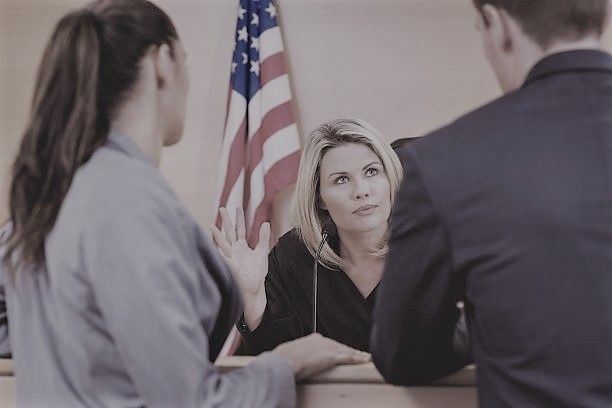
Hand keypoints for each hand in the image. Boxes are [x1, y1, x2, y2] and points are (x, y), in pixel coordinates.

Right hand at [210, 207, 269, 328]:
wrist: (254, 288)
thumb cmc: (256, 272)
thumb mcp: (262, 252)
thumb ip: (263, 237)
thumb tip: (266, 223)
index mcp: (242, 246)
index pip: (240, 228)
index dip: (239, 218)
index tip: (237, 207)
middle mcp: (234, 250)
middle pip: (229, 232)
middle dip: (226, 220)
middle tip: (222, 208)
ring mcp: (231, 257)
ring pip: (223, 243)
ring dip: (217, 235)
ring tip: (211, 226)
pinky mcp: (230, 266)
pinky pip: (223, 258)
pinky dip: (219, 253)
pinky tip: (213, 246)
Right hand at [273, 333, 370, 380]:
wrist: (284, 361)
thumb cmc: (284, 358)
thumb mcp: (291, 353)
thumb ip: (299, 355)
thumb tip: (297, 360)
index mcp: (313, 338)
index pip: (330, 343)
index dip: (337, 349)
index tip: (341, 351)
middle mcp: (323, 341)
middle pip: (340, 346)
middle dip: (349, 351)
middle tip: (360, 354)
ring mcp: (328, 348)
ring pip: (347, 351)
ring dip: (357, 354)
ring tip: (366, 357)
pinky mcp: (332, 357)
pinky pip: (349, 358)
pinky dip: (359, 359)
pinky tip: (366, 360)